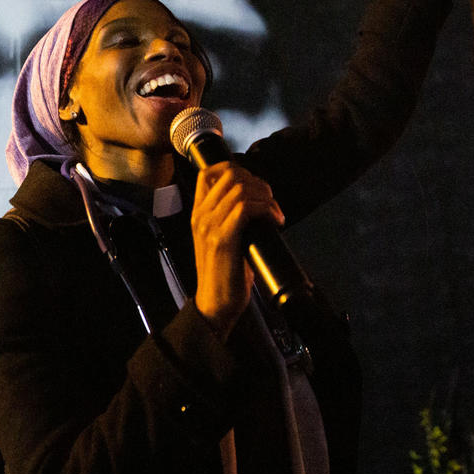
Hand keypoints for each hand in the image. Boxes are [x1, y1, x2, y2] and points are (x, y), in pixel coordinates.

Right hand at [190, 162, 283, 340]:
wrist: (215, 304)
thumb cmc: (224, 274)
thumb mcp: (221, 239)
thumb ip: (229, 219)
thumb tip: (257, 201)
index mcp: (198, 213)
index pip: (208, 172)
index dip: (236, 169)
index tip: (255, 186)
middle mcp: (200, 216)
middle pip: (229, 175)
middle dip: (258, 183)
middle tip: (270, 202)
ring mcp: (210, 227)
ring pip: (241, 189)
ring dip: (266, 197)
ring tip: (275, 214)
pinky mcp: (223, 240)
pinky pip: (246, 208)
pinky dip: (266, 209)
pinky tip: (275, 221)